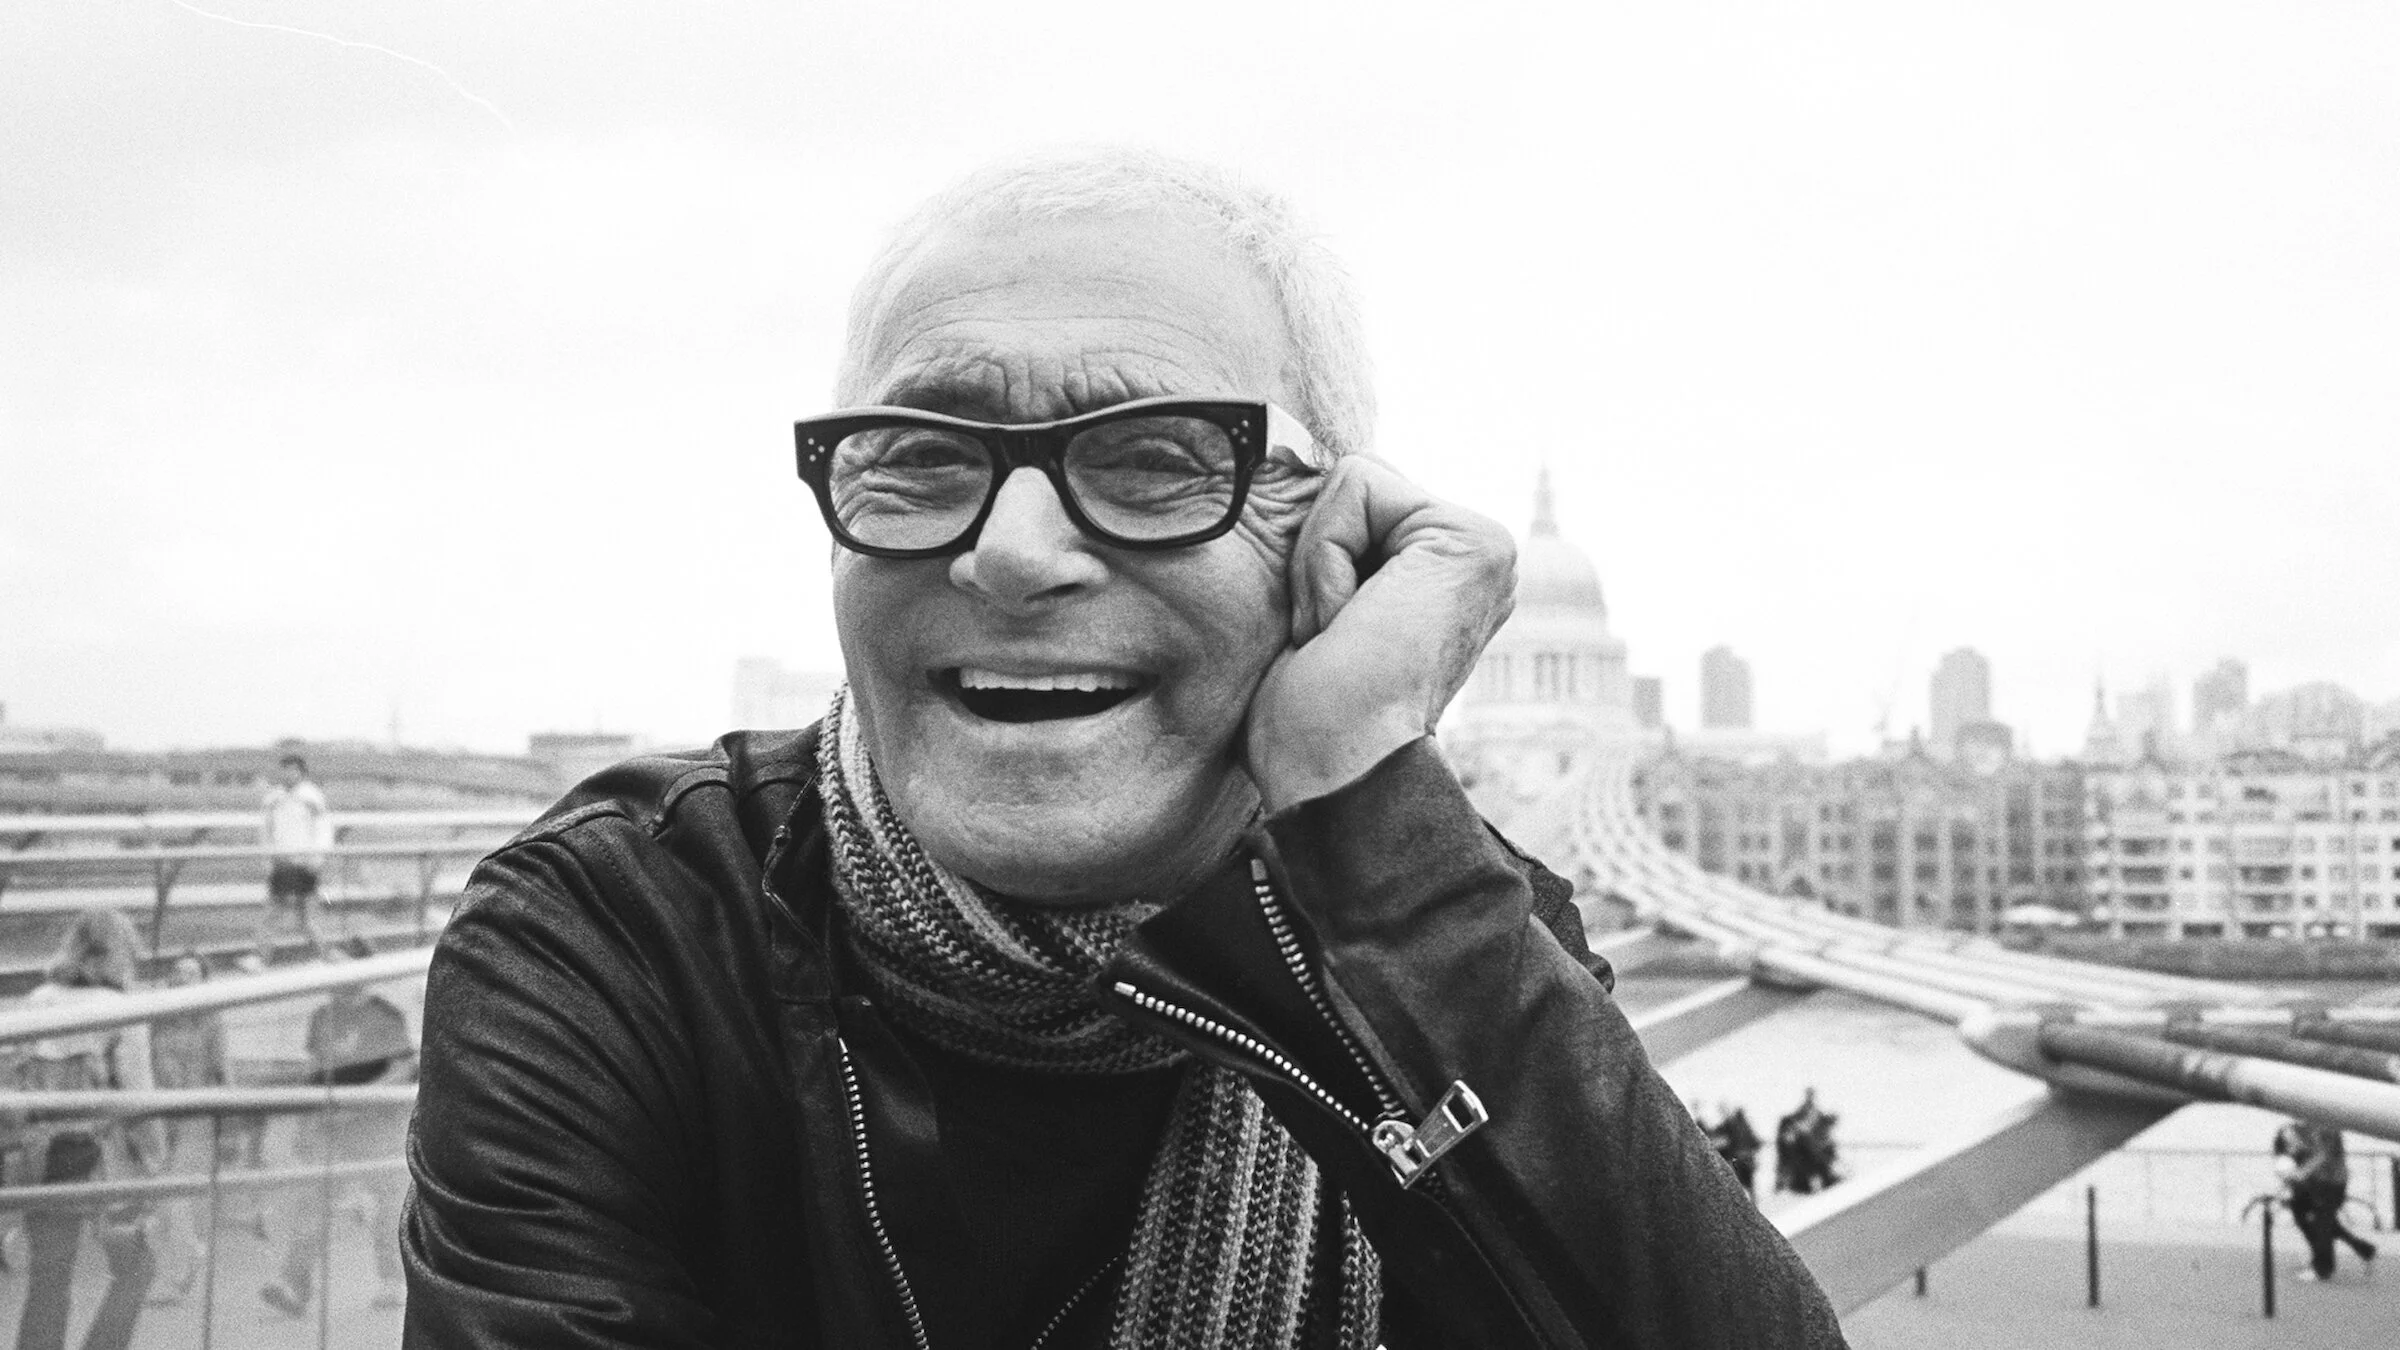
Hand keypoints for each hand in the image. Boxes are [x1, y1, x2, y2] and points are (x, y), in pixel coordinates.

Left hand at [1244, 456, 1515, 811]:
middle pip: (1355, 484)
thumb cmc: (1306, 721)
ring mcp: (1486, 549)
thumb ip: (1332, 544)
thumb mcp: (1317, 611)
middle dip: (1316, 556)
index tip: (1328, 642)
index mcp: (1447, 578)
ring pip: (1353, 481)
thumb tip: (1286, 461)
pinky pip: (1355, 486)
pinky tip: (1347, 627)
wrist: (1331, 775)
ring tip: (1341, 638)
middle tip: (1332, 640)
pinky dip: (1323, 560)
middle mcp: (1480, 560)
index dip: (1313, 561)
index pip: (1355, 502)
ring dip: (1317, 565)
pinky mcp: (1472, 541)